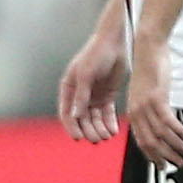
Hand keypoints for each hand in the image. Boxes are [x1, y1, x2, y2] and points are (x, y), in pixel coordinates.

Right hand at [58, 28, 126, 142]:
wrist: (114, 44)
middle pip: (82, 119)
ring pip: (95, 118)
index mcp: (69, 88)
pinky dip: (109, 122)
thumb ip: (80, 96)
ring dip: (99, 128)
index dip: (71, 127)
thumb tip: (75, 116)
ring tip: (107, 135)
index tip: (78, 138)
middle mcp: (80, 95)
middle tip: (97, 139)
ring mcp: (93, 96)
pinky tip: (114, 130)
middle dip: (88, 130)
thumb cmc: (96, 54)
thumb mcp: (86, 74)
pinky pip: (107, 113)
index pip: (67, 113)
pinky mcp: (107, 96)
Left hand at [125, 41, 182, 167]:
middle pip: (150, 142)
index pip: (141, 141)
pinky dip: (177, 130)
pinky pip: (167, 119)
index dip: (153, 156)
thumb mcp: (147, 94)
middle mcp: (137, 111)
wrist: (147, 48)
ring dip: (175, 146)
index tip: (163, 165)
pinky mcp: (156, 96)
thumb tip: (163, 125)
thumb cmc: (149, 70)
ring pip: (160, 134)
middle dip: (166, 156)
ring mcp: (145, 104)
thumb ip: (152, 110)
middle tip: (179, 164)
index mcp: (133, 112)